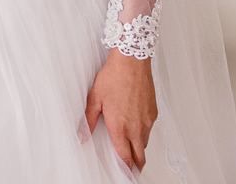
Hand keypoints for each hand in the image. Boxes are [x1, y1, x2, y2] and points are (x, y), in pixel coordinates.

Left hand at [84, 49, 156, 169]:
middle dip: (135, 164)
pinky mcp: (153, 113)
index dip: (125, 168)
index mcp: (120, 126)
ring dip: (138, 148)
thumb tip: (81, 135)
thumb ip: (87, 120)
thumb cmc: (113, 77)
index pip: (125, 156)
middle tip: (129, 167)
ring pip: (144, 143)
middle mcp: (136, 127)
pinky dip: (143, 133)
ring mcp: (147, 121)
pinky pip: (149, 130)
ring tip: (130, 147)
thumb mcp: (94, 99)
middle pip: (139, 155)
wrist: (132, 62)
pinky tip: (135, 126)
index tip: (123, 172)